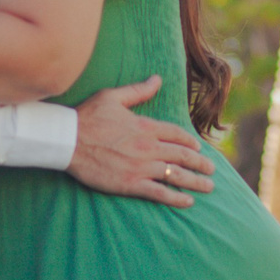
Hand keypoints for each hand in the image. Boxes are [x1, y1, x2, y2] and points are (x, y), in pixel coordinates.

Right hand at [66, 76, 215, 207]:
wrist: (68, 140)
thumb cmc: (87, 117)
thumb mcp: (113, 97)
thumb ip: (139, 91)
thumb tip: (157, 78)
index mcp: (146, 126)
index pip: (177, 135)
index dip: (191, 142)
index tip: (199, 149)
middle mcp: (148, 147)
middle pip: (183, 156)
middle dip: (201, 164)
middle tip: (212, 170)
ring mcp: (141, 166)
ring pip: (176, 175)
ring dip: (196, 182)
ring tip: (208, 187)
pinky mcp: (131, 183)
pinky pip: (160, 192)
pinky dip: (176, 197)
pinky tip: (187, 201)